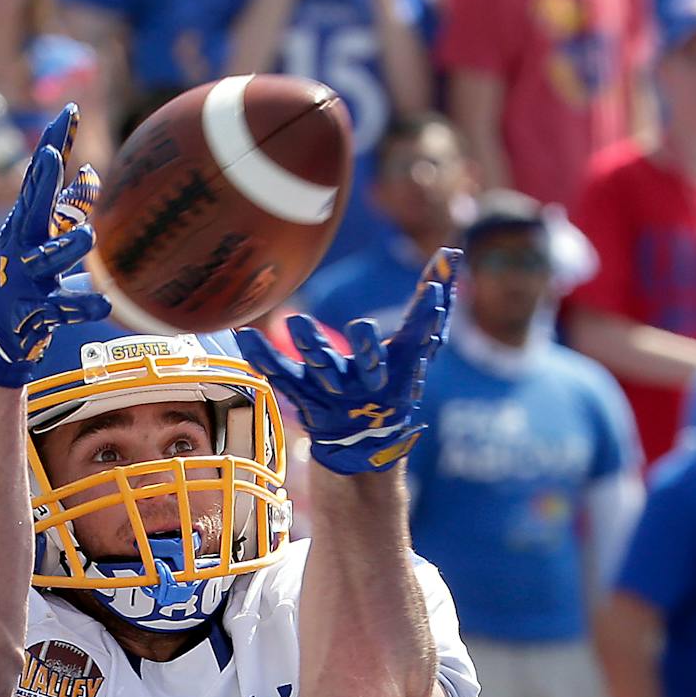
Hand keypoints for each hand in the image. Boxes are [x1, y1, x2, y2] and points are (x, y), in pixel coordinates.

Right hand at [0, 104, 110, 387]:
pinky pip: (62, 308)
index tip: (70, 112)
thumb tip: (92, 172)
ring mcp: (24, 278)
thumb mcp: (47, 240)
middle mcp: (21, 245)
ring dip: (67, 246)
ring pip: (47, 258)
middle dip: (40, 179)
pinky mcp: (31, 312)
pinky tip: (103, 301)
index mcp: (27, 224)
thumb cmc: (29, 280)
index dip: (56, 144)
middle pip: (31, 206)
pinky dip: (83, 304)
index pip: (42, 177)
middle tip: (49, 151)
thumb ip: (69, 209)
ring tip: (88, 236)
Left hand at [235, 248, 459, 473]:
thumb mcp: (417, 347)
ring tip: (298, 321)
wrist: (364, 441)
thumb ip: (432, 306)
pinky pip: (280, 375)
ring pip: (321, 370)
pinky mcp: (302, 395)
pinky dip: (262, 356)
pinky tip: (244, 336)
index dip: (425, 316)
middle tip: (362, 327)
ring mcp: (330, 393)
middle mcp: (363, 385)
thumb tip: (451, 255)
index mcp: (394, 371)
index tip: (432, 291)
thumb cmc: (393, 382)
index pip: (416, 340)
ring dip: (313, 347)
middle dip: (367, 349)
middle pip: (371, 364)